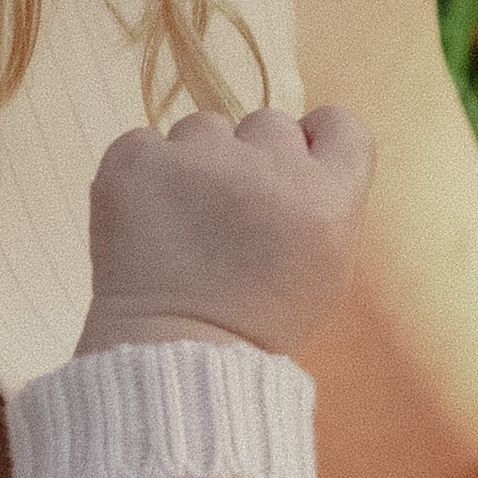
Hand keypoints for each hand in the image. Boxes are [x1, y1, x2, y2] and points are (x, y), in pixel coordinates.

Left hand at [80, 104, 374, 361]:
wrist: (175, 355)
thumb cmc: (260, 322)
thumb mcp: (328, 272)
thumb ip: (328, 204)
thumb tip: (305, 151)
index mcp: (327, 196)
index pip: (340, 124)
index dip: (318, 140)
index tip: (298, 165)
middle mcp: (269, 166)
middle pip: (269, 123)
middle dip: (254, 159)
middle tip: (233, 216)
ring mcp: (198, 157)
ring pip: (204, 129)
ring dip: (197, 164)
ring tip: (185, 225)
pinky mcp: (137, 160)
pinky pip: (146, 143)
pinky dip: (145, 176)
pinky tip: (149, 222)